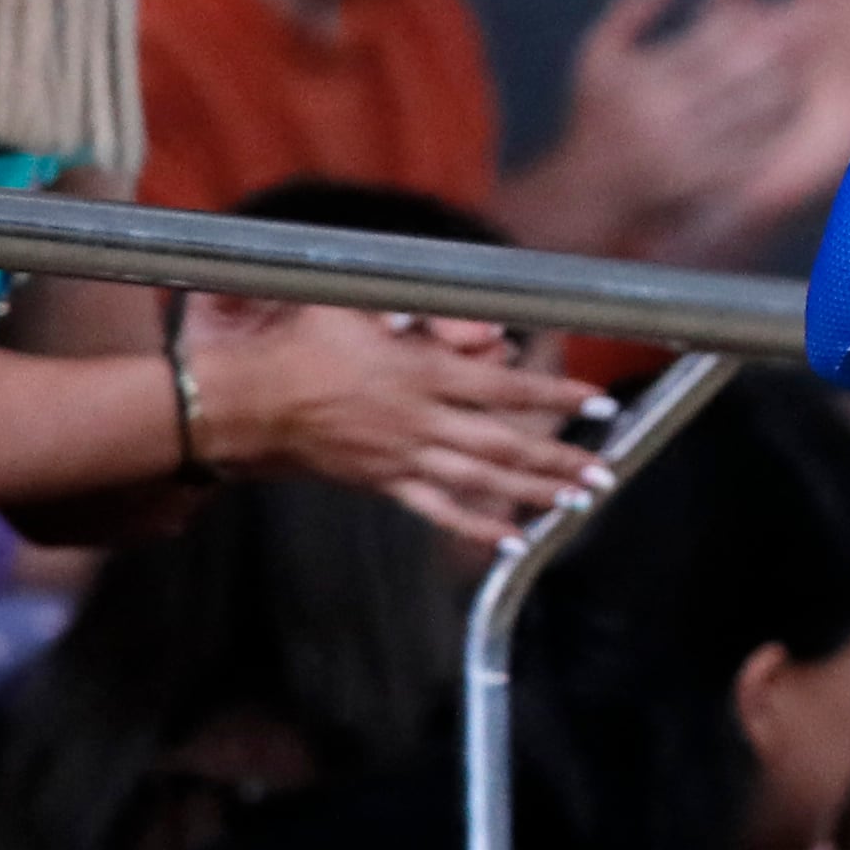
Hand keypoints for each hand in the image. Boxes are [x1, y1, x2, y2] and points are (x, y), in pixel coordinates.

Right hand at [180, 297, 616, 544]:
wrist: (243, 402)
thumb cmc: (299, 343)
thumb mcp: (358, 308)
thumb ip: (423, 314)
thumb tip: (485, 332)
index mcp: (418, 373)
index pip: (503, 388)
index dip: (554, 394)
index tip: (598, 401)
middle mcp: (418, 421)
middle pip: (505, 444)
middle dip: (559, 458)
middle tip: (605, 469)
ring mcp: (402, 457)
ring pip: (481, 481)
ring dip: (534, 492)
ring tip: (578, 501)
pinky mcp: (384, 483)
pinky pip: (439, 510)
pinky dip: (479, 527)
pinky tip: (514, 540)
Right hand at [499, 0, 808, 256]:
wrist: (588, 189)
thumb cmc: (596, 111)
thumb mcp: (598, 51)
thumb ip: (632, 6)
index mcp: (642, 80)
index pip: (706, 41)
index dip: (745, 18)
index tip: (775, 3)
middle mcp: (664, 117)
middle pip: (736, 74)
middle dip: (776, 47)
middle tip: (811, 25)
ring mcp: (686, 154)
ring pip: (751, 113)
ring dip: (783, 84)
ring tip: (805, 62)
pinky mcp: (703, 185)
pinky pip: (751, 150)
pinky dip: (774, 127)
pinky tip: (790, 107)